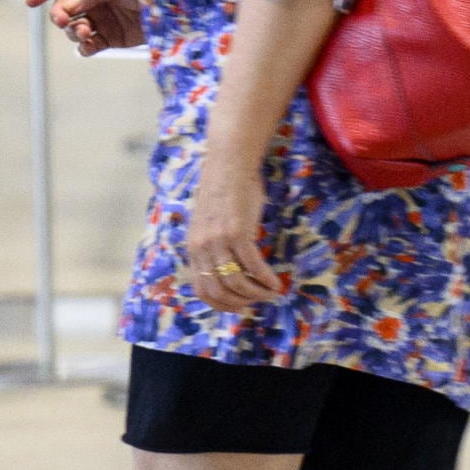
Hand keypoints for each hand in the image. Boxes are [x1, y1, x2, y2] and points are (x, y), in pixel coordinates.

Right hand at [24, 0, 146, 54]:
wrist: (172, 6)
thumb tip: (67, 6)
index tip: (31, 0)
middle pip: (63, 9)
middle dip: (60, 15)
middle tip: (65, 20)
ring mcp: (100, 19)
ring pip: (73, 29)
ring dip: (74, 31)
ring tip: (85, 31)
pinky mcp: (109, 38)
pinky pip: (89, 45)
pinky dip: (85, 47)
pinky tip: (89, 45)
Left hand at [179, 153, 287, 312]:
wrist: (229, 163)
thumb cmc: (223, 190)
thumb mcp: (208, 223)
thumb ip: (212, 245)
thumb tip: (227, 267)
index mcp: (193, 247)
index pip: (202, 290)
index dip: (221, 305)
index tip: (239, 306)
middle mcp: (202, 247)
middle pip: (219, 291)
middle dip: (241, 303)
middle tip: (258, 302)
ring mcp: (219, 241)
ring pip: (236, 282)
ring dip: (256, 294)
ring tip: (270, 293)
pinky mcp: (238, 232)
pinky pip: (253, 266)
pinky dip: (266, 279)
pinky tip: (276, 283)